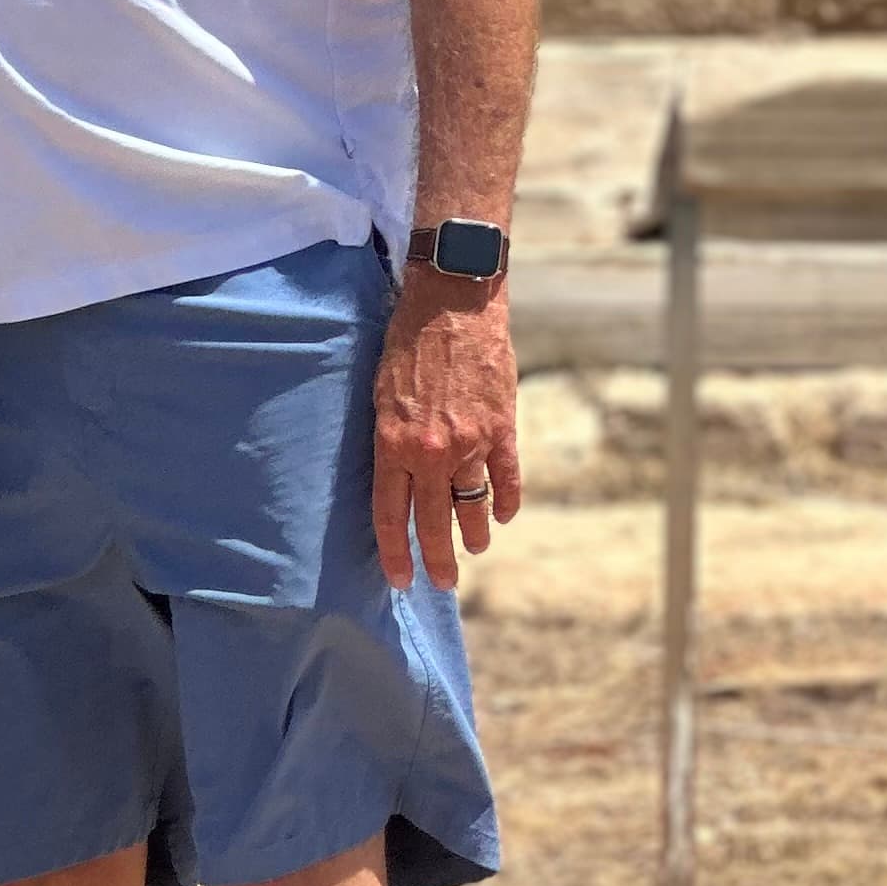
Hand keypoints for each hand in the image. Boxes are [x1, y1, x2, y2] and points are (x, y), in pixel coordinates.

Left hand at [371, 274, 522, 594]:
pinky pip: (507, 478)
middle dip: (438, 559)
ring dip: (474, 534)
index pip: (391, 515)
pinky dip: (506, 501)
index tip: (401, 578)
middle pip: (434, 522)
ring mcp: (471, 442)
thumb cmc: (407, 342)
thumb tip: (394, 476)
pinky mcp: (502, 428)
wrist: (453, 304)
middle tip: (443, 582)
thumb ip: (388, 439)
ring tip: (475, 548)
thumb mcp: (379, 392)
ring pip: (473, 506)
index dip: (396, 552)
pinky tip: (504, 516)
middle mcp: (431, 451)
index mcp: (393, 444)